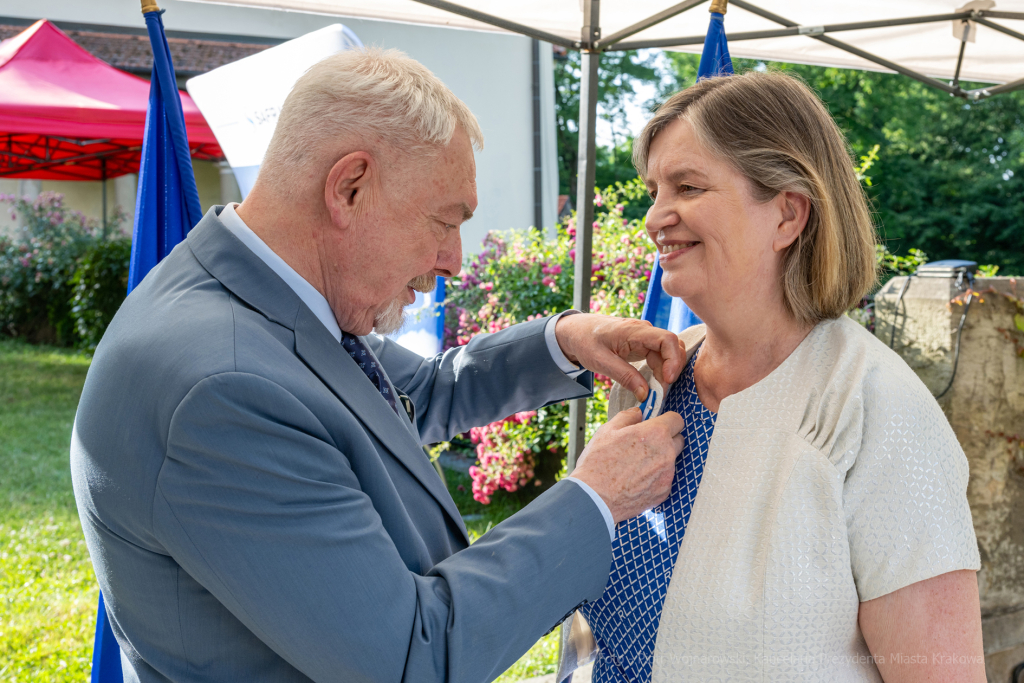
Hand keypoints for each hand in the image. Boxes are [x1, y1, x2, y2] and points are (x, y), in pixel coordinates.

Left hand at [555, 313, 684, 400]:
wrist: (577, 331)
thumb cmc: (585, 341)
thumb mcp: (600, 361)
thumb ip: (624, 376)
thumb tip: (645, 394)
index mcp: (634, 330)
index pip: (667, 339)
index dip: (673, 360)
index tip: (667, 380)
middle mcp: (644, 331)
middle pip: (672, 348)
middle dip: (672, 370)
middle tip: (661, 391)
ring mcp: (645, 338)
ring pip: (668, 354)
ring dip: (666, 372)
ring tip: (655, 390)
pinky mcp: (643, 346)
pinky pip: (659, 357)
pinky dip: (660, 371)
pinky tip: (652, 384)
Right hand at [572, 407, 683, 523]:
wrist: (594, 499)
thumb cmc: (598, 463)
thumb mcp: (607, 430)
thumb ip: (627, 417)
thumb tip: (638, 413)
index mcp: (655, 434)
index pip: (677, 419)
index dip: (666, 420)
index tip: (658, 424)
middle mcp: (667, 453)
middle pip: (678, 440)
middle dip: (666, 439)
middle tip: (646, 444)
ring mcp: (667, 475)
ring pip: (671, 461)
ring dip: (660, 459)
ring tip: (637, 465)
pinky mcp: (664, 492)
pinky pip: (665, 479)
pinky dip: (655, 478)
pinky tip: (637, 480)